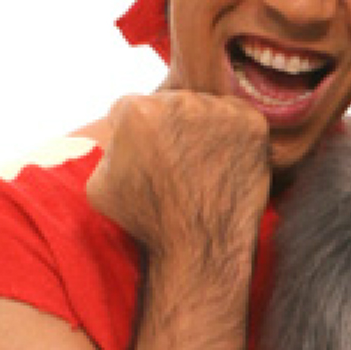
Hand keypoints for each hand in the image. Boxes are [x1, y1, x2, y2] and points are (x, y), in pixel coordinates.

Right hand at [86, 91, 271, 262]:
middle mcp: (179, 101)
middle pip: (170, 103)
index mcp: (137, 111)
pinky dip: (233, 136)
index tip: (149, 158)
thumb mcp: (99, 186)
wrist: (201, 247)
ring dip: (202, 130)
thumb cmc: (149, 222)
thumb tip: (118, 135)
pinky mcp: (251, 124)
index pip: (131, 108)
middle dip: (170, 128)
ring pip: (205, 109)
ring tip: (201, 169)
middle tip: (177, 166)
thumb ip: (106, 149)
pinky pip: (238, 118)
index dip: (137, 136)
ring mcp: (219, 111)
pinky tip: (223, 164)